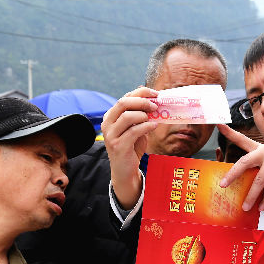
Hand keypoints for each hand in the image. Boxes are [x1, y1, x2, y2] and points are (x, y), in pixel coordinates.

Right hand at [102, 87, 159, 208]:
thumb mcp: (136, 128)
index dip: (141, 93)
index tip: (156, 94)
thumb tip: (155, 101)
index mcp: (110, 116)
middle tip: (155, 105)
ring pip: (127, 116)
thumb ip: (141, 116)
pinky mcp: (118, 146)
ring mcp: (111, 135)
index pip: (125, 97)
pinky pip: (134, 131)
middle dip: (142, 101)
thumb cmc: (131, 147)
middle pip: (123, 103)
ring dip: (143, 115)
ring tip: (153, 118)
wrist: (125, 170)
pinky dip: (146, 127)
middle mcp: (107, 124)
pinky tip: (153, 126)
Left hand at [217, 124, 263, 211]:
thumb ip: (255, 170)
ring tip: (245, 207)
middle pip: (245, 162)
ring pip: (258, 180)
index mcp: (260, 149)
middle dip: (232, 175)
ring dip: (251, 196)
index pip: (242, 139)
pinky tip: (261, 207)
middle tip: (223, 185)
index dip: (229, 132)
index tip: (217, 125)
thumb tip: (236, 184)